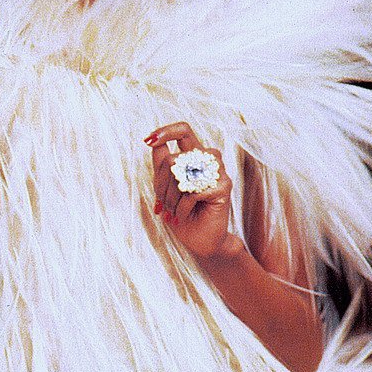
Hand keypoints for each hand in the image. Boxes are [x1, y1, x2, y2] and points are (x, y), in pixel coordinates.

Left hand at [145, 121, 240, 261]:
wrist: (200, 240)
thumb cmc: (182, 212)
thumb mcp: (165, 187)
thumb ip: (161, 164)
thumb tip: (151, 140)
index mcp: (195, 155)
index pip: (182, 130)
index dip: (165, 132)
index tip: (148, 141)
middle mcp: (208, 159)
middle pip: (173, 158)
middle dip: (161, 185)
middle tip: (162, 203)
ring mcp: (218, 172)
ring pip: (181, 173)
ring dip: (171, 197)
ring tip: (173, 211)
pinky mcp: (223, 187)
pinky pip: (191, 192)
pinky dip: (181, 207)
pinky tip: (184, 215)